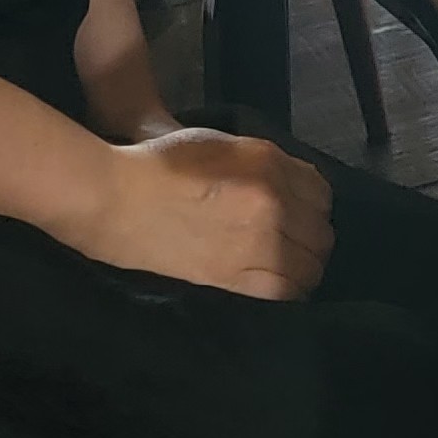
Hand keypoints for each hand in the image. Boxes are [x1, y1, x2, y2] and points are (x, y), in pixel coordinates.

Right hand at [75, 127, 330, 299]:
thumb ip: (264, 163)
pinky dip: (288, 291)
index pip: (321, 193)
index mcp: (269, 161)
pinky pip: (287, 292)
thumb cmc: (159, 164)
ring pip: (311, 265)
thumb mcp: (222, 145)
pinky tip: (274, 287)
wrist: (115, 198)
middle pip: (321, 231)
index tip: (297, 217)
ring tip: (281, 270)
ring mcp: (259, 240)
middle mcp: (273, 199)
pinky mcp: (238, 276)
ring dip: (302, 267)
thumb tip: (290, 186)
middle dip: (309, 238)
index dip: (310, 207)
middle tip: (289, 246)